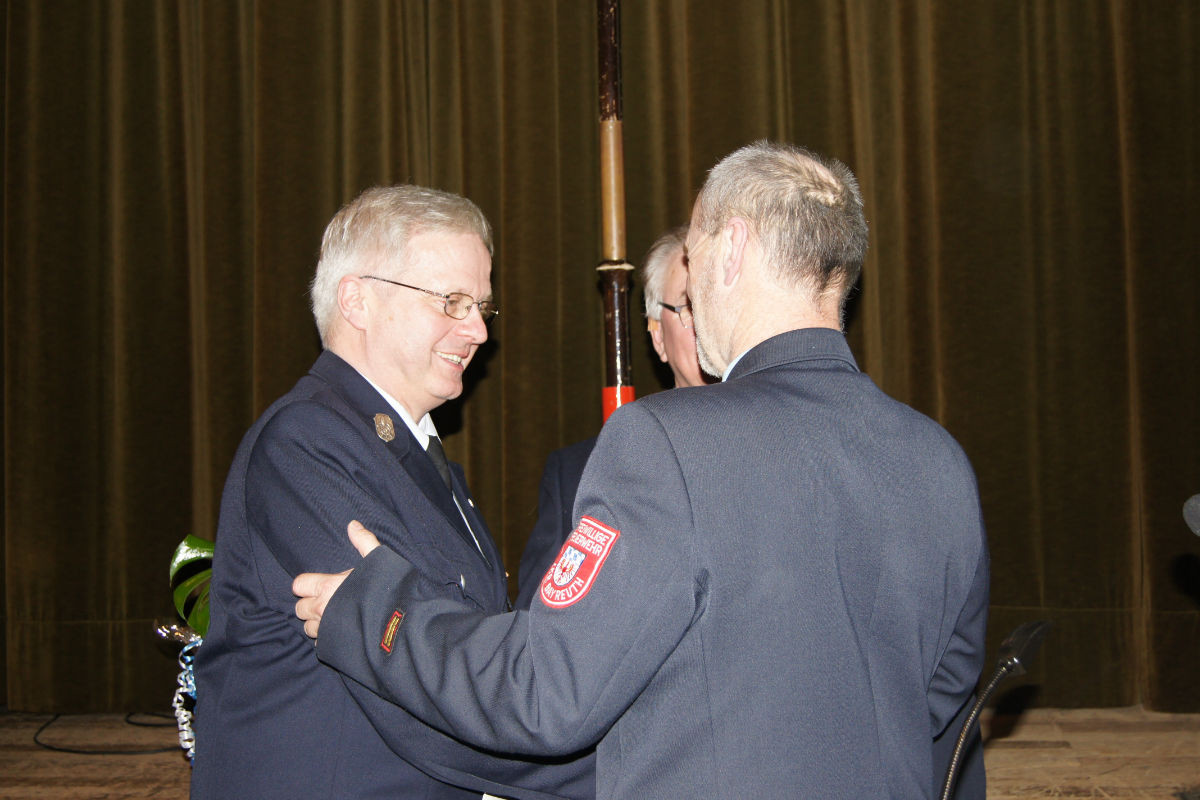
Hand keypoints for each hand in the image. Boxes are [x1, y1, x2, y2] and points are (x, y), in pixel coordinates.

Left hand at [292, 520, 381, 638]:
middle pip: (299, 608)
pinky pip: (318, 644)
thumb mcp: (379, 560)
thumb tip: (352, 524)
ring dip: (316, 623)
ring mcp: (325, 631)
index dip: (307, 585)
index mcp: (328, 587)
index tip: (321, 585)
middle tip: (328, 602)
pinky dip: (325, 638)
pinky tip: (340, 633)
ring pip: (307, 628)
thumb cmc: (388, 591)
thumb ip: (364, 541)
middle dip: (310, 605)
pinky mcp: (331, 647)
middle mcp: (321, 609)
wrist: (399, 628)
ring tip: (332, 619)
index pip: (299, 585)